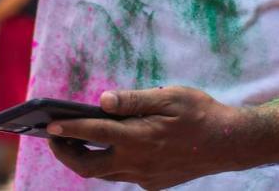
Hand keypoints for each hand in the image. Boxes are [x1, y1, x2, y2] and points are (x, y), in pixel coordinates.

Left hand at [46, 87, 255, 189]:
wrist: (230, 143)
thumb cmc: (199, 113)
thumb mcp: (167, 97)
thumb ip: (132, 100)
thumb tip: (102, 100)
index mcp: (139, 138)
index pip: (93, 134)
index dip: (68, 128)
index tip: (49, 123)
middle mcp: (138, 162)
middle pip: (88, 167)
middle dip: (66, 153)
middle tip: (53, 135)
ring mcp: (145, 176)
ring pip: (104, 174)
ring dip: (85, 159)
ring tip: (72, 140)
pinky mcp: (153, 182)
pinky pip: (122, 175)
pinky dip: (108, 162)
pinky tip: (107, 145)